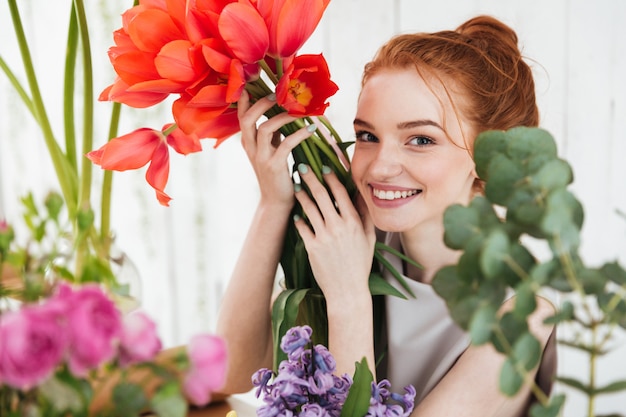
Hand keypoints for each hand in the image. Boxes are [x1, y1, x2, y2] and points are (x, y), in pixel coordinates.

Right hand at [237, 91, 313, 208]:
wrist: (276, 201)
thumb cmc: (277, 173)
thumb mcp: (271, 150)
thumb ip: (273, 133)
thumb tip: (283, 111)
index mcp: (248, 142)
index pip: (241, 115)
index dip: (246, 98)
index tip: (254, 81)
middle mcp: (250, 148)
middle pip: (248, 118)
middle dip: (262, 103)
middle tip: (278, 94)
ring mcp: (261, 157)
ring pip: (266, 128)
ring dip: (284, 116)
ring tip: (300, 110)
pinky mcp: (274, 166)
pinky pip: (286, 144)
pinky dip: (299, 134)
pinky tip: (311, 128)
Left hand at [293, 164, 375, 299]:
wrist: (347, 291)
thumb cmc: (360, 265)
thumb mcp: (369, 239)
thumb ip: (365, 216)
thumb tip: (361, 195)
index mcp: (354, 223)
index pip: (341, 193)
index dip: (331, 177)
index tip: (324, 167)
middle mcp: (338, 227)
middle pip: (322, 195)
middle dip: (311, 178)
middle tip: (302, 167)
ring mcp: (324, 237)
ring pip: (309, 208)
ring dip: (301, 195)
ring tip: (296, 186)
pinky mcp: (312, 247)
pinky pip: (302, 227)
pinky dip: (299, 219)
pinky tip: (296, 214)